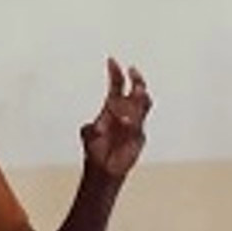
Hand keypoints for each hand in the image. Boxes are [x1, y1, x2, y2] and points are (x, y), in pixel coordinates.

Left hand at [81, 58, 149, 179]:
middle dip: (135, 80)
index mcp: (112, 108)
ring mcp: (135, 124)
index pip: (117, 86)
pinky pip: (137, 125)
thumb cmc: (96, 150)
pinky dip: (131, 122)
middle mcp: (126, 113)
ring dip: (140, 96)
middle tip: (133, 71)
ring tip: (137, 90)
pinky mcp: (139, 136)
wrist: (104, 169)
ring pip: (143, 105)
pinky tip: (125, 121)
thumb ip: (93, 127)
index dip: (116, 73)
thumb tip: (100, 126)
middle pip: (135, 91)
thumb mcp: (89, 133)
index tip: (112, 61)